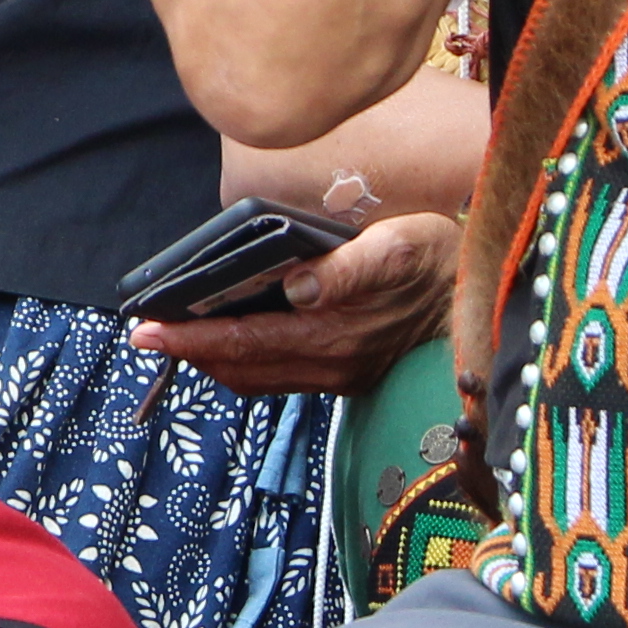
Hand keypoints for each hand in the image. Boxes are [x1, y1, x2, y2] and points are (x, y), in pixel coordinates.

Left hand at [133, 210, 458, 396]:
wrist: (484, 300)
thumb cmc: (437, 261)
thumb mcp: (400, 247)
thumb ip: (350, 268)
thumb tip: (298, 286)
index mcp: (333, 333)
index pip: (243, 340)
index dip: (189, 337)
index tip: (145, 331)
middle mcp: (330, 364)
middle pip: (239, 366)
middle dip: (187, 351)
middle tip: (143, 334)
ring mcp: (337, 375)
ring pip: (255, 378)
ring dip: (211, 360)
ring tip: (175, 337)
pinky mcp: (346, 377)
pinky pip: (278, 379)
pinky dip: (242, 364)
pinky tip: (228, 342)